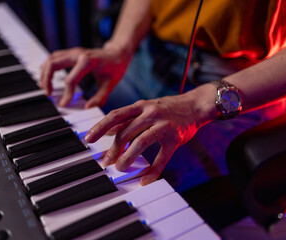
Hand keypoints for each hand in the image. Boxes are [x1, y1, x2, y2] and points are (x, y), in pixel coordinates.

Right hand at [40, 43, 131, 107]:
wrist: (118, 52)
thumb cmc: (115, 67)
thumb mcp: (110, 84)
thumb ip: (100, 97)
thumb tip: (88, 108)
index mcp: (88, 61)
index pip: (71, 79)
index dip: (66, 94)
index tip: (64, 104)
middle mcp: (78, 54)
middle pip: (54, 63)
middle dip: (47, 79)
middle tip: (48, 94)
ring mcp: (74, 52)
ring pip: (51, 58)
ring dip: (45, 72)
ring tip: (45, 87)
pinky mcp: (72, 53)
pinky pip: (55, 57)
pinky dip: (47, 66)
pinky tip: (46, 76)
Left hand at [85, 86, 216, 184]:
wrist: (196, 105)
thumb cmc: (167, 108)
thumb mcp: (146, 107)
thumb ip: (128, 118)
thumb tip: (108, 130)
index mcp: (140, 105)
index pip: (116, 116)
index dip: (101, 127)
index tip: (88, 138)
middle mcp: (150, 113)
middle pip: (126, 132)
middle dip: (113, 149)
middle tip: (106, 162)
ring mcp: (163, 125)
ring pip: (141, 143)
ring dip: (128, 158)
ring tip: (120, 168)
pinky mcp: (175, 138)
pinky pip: (162, 157)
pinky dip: (153, 170)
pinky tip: (146, 179)